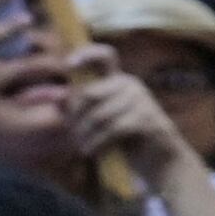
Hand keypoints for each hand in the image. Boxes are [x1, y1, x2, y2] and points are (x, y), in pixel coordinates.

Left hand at [59, 49, 201, 183]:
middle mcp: (132, 84)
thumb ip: (76, 107)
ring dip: (85, 134)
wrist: (159, 160)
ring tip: (81, 147)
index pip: (105, 55)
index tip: (68, 65)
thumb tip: (55, 96)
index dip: (86, 54)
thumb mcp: (97, 120)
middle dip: (76, 116)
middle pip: (90, 93)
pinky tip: (91, 151)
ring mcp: (143, 100)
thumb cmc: (125, 138)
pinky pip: (112, 129)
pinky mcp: (149, 120)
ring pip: (99, 114)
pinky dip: (97, 142)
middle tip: (73, 134)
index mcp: (119, 79)